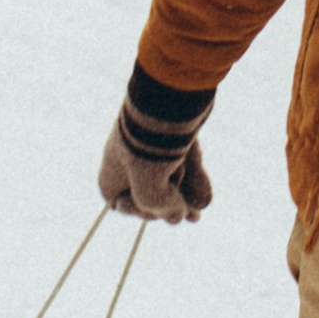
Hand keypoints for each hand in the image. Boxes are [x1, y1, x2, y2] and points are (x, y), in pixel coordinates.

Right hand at [99, 79, 213, 224]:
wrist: (168, 100)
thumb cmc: (149, 148)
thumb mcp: (150, 191)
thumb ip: (160, 208)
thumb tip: (178, 217)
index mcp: (114, 170)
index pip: (119, 201)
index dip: (137, 210)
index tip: (152, 210)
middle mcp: (132, 158)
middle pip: (148, 191)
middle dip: (167, 206)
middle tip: (182, 215)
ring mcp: (156, 145)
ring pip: (170, 178)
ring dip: (183, 198)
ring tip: (196, 216)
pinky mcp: (177, 135)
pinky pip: (184, 163)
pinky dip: (193, 181)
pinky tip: (204, 201)